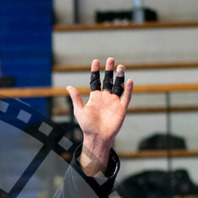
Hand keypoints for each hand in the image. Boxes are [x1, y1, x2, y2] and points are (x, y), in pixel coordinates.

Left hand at [67, 57, 132, 175]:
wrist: (97, 137)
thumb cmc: (87, 126)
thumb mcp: (79, 110)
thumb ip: (76, 98)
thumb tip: (68, 86)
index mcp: (95, 97)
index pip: (96, 80)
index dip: (95, 71)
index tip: (96, 61)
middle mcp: (105, 97)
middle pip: (109, 80)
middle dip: (109, 70)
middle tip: (111, 59)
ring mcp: (114, 102)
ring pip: (118, 86)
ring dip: (120, 76)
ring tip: (120, 66)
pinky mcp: (121, 108)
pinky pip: (126, 97)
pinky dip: (128, 89)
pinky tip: (129, 81)